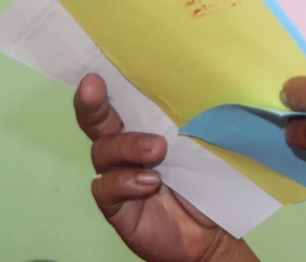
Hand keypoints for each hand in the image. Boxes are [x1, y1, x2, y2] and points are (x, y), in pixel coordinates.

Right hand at [74, 74, 242, 261]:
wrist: (212, 234)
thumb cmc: (210, 181)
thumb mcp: (209, 145)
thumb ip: (199, 121)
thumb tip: (205, 85)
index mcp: (147, 127)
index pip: (124, 102)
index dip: (107, 85)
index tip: (95, 71)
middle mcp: (127, 148)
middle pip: (99, 122)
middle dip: (93, 103)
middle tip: (93, 87)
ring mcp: (119, 176)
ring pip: (103, 151)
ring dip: (127, 146)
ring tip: (157, 150)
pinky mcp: (117, 206)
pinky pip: (105, 188)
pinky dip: (125, 181)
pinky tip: (149, 182)